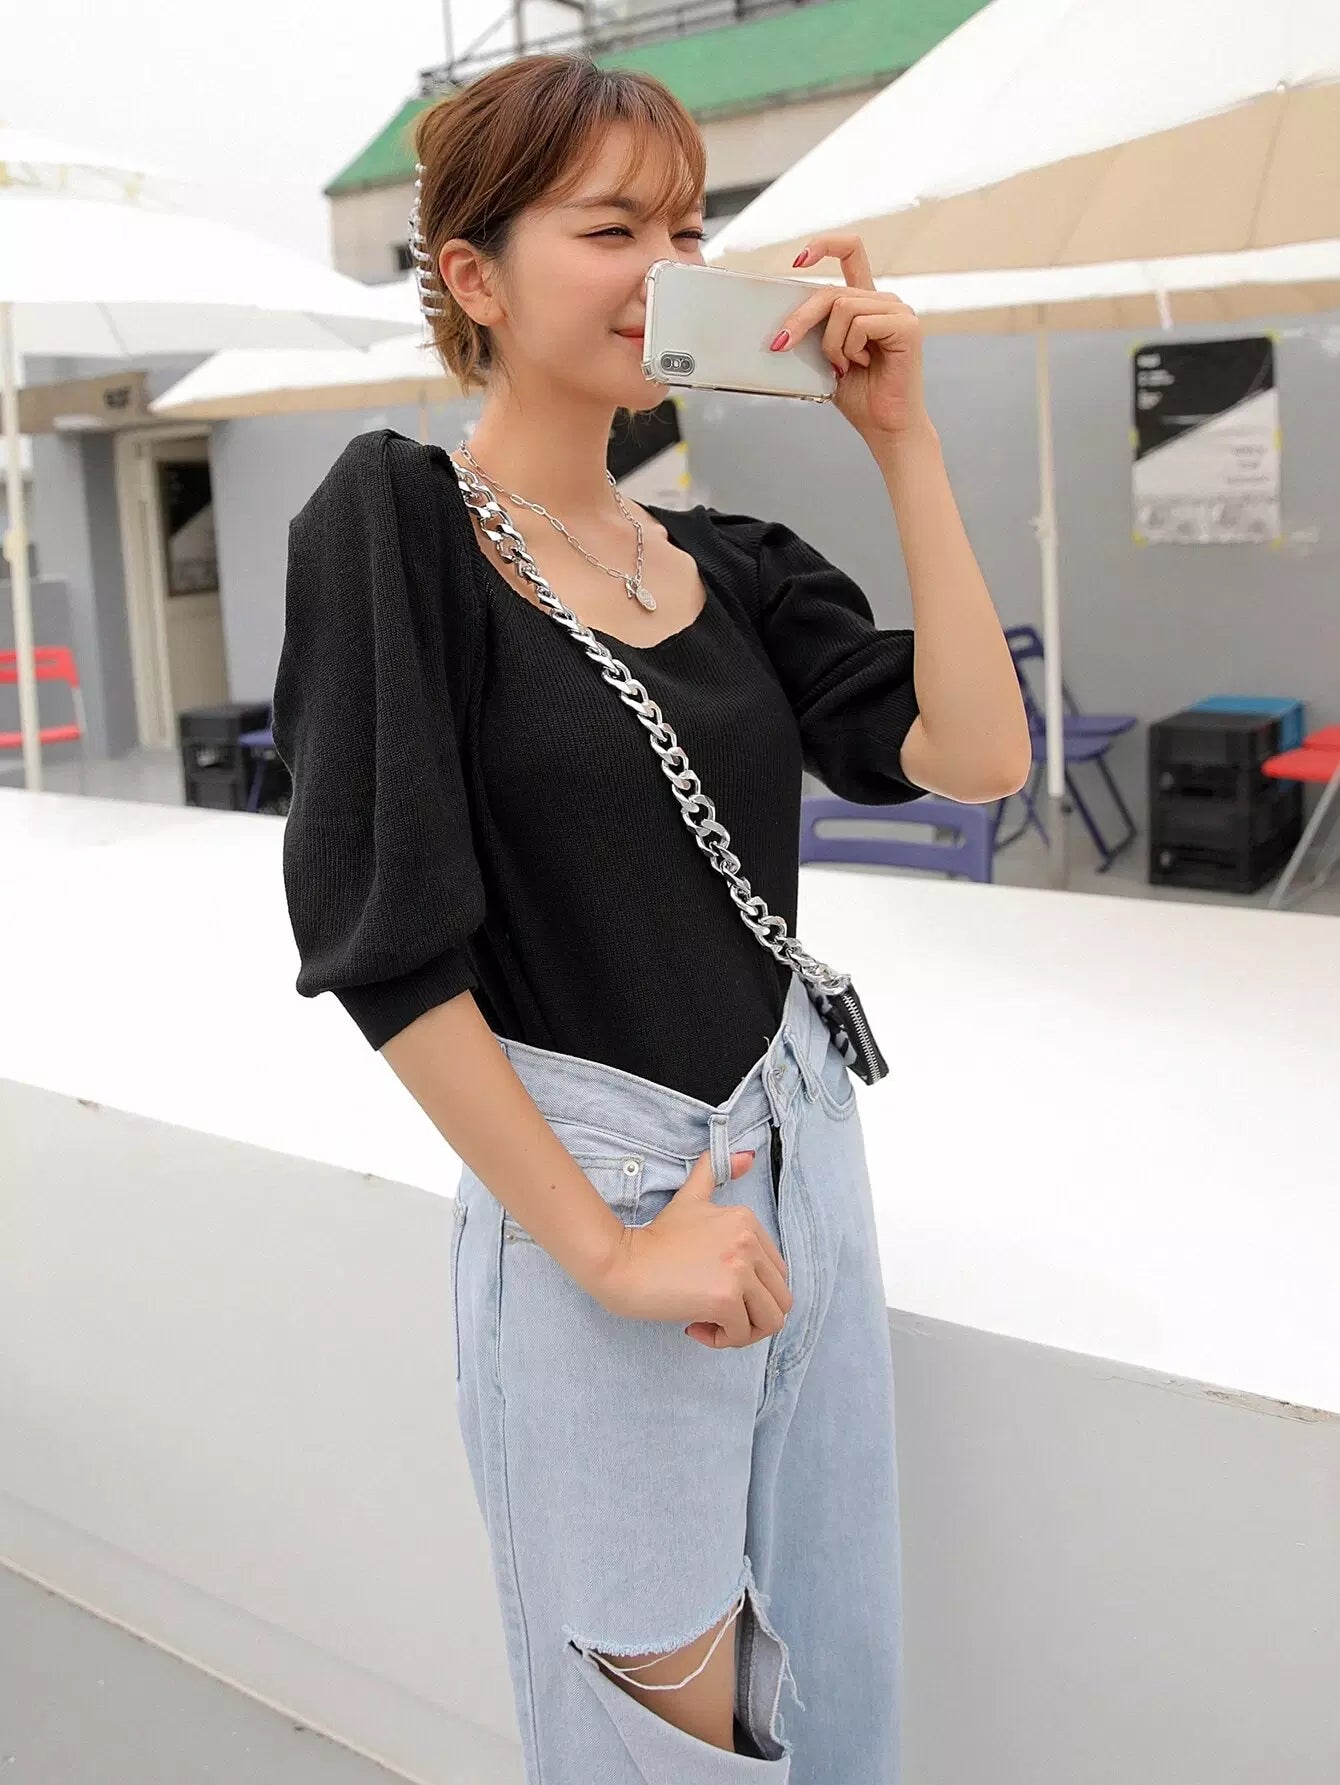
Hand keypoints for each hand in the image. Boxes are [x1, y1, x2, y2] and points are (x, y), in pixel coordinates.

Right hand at [592, 1146, 792, 1348]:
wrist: (622, 1262)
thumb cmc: (655, 1238)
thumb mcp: (691, 1199)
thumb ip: (715, 1173)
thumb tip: (748, 1155)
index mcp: (747, 1220)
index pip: (777, 1273)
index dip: (751, 1291)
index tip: (715, 1290)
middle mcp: (749, 1241)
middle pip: (780, 1299)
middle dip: (752, 1316)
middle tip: (717, 1317)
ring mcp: (739, 1270)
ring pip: (770, 1320)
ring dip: (743, 1332)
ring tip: (711, 1324)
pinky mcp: (725, 1298)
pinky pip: (742, 1334)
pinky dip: (721, 1340)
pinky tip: (694, 1326)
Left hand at [772, 232, 928, 442]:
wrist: (886, 428)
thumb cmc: (859, 396)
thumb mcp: (825, 358)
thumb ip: (814, 332)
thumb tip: (781, 323)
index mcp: (866, 304)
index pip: (851, 253)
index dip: (825, 245)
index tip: (798, 260)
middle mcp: (884, 301)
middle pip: (831, 291)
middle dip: (800, 319)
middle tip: (780, 344)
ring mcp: (898, 311)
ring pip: (842, 307)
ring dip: (830, 344)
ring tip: (844, 366)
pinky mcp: (906, 326)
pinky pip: (860, 324)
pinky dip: (850, 349)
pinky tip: (862, 365)